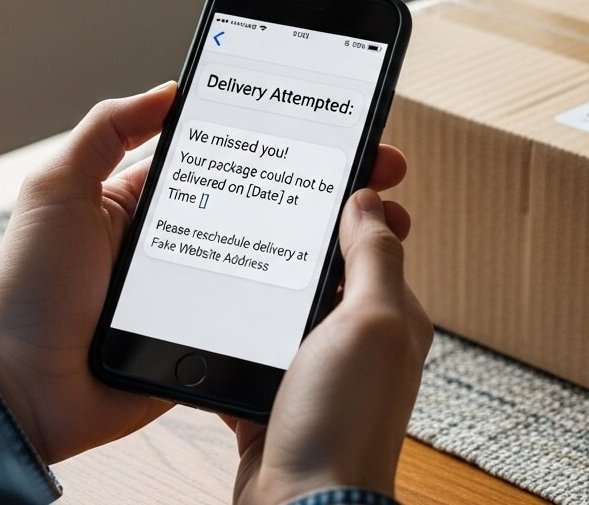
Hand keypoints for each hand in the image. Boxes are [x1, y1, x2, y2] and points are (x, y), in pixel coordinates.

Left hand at [0, 83, 417, 466]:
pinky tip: (349, 281)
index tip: (331, 124)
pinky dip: (310, 300)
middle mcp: (185, 241)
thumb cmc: (29, 289)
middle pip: (271, 205)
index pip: (230, 159)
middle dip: (329, 184)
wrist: (25, 388)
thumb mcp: (57, 189)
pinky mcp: (213, 339)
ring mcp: (204, 292)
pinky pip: (270, 314)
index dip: (281, 141)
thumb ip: (107, 130)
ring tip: (384, 223)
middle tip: (381, 168)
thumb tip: (171, 87)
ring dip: (333, 241)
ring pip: (280, 259)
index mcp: (150, 202)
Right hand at [223, 188, 432, 503]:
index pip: (373, 243)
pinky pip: (243, 354)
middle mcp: (353, 344)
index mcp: (388, 318)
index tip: (320, 168)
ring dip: (255, 286)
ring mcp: (309, 373)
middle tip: (258, 198)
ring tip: (224, 242)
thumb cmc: (344, 421)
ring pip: (277, 310)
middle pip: (320, 272)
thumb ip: (373, 258)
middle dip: (294, 241)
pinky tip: (200, 313)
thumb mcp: (371, 321)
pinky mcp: (269, 400)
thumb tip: (369, 199)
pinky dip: (224, 337)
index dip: (352, 206)